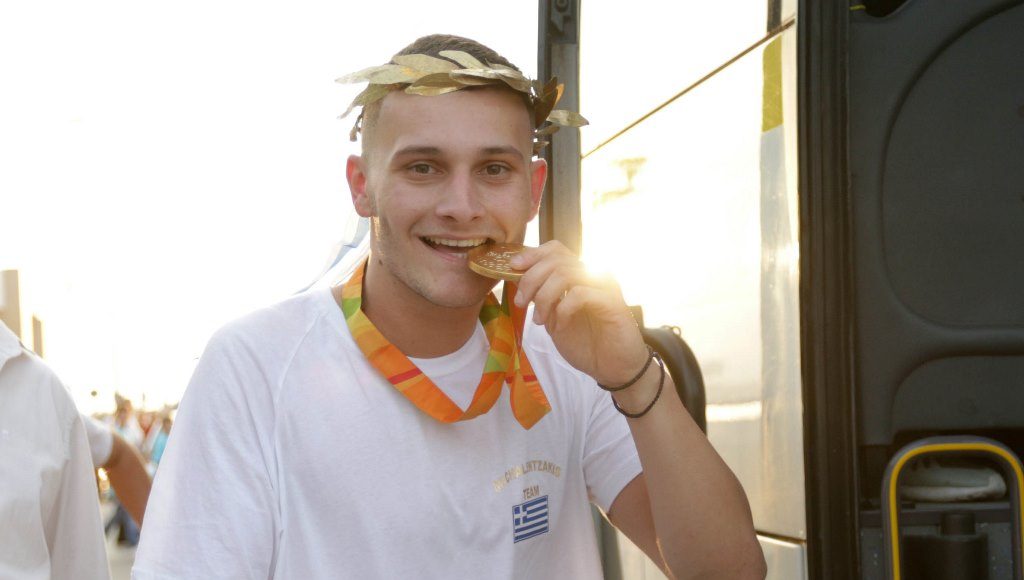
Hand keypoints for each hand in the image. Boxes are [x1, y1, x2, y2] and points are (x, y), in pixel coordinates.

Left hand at [510, 241, 648, 385]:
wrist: (612, 367)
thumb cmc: (585, 342)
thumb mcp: (554, 317)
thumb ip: (541, 296)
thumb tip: (518, 279)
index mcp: (579, 274)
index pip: (555, 249)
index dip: (532, 255)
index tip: (513, 267)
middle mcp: (593, 274)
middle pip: (557, 259)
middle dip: (531, 279)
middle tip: (521, 302)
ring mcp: (605, 286)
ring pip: (566, 273)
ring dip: (544, 297)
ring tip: (540, 320)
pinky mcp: (613, 302)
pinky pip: (580, 294)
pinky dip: (562, 310)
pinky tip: (560, 327)